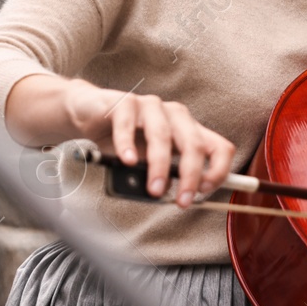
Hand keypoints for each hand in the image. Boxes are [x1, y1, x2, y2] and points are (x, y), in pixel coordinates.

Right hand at [62, 80, 235, 206]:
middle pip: (194, 143)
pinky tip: (128, 160)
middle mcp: (175, 115)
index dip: (219, 170)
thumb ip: (163, 175)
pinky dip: (128, 144)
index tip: (205, 192)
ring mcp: (150, 106)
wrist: (87, 115)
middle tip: (182, 201)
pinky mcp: (124, 103)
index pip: (219, 147)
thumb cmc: (123, 141)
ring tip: (153, 188)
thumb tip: (169, 193)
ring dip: (160, 165)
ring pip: (163, 135)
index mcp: (189, 130)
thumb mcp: (149, 162)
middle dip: (191, 175)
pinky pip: (128, 124)